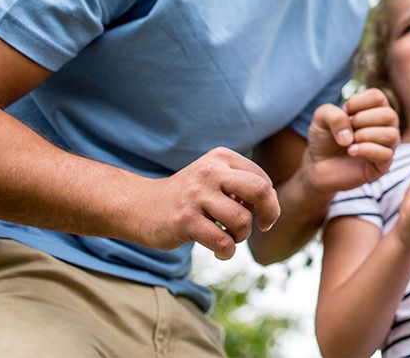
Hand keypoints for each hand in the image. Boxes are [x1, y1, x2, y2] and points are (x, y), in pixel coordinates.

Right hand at [137, 147, 279, 259]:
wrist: (139, 206)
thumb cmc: (188, 197)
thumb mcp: (215, 178)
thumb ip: (243, 186)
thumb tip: (270, 208)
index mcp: (221, 158)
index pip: (263, 180)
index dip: (269, 202)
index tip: (259, 214)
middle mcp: (210, 171)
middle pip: (260, 190)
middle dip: (269, 213)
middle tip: (262, 226)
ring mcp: (196, 195)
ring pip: (242, 220)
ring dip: (241, 236)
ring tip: (229, 237)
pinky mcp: (185, 219)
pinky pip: (222, 241)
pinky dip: (227, 251)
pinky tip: (220, 250)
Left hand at [303, 87, 399, 194]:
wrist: (317, 166)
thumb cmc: (324, 139)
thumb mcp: (320, 118)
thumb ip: (332, 115)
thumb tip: (351, 136)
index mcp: (375, 110)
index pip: (377, 97)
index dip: (357, 102)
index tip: (344, 113)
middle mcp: (385, 126)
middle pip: (389, 114)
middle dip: (362, 120)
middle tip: (348, 129)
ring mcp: (386, 146)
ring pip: (392, 134)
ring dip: (365, 135)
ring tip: (349, 142)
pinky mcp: (382, 165)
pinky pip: (386, 154)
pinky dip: (366, 150)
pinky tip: (351, 151)